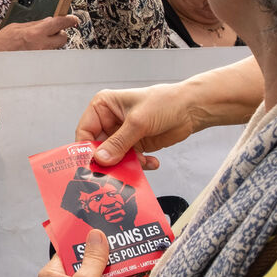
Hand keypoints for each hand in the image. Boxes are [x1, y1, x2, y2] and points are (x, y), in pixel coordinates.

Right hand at [0, 15, 79, 50]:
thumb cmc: (1, 45)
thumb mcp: (16, 27)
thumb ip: (34, 25)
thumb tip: (48, 21)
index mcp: (36, 33)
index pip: (59, 23)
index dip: (69, 20)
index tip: (73, 19)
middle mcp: (41, 47)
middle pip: (63, 38)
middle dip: (59, 33)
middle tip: (50, 31)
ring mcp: (42, 57)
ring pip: (55, 48)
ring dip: (50, 43)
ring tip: (35, 42)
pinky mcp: (40, 65)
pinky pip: (47, 55)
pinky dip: (43, 51)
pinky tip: (32, 50)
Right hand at [75, 84, 198, 170]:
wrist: (190, 109)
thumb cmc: (164, 103)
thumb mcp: (138, 122)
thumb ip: (119, 142)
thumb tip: (100, 159)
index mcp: (103, 107)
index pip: (85, 131)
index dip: (86, 149)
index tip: (92, 166)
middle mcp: (109, 121)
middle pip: (98, 148)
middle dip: (108, 161)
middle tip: (114, 173)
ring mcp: (122, 134)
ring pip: (114, 157)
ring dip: (125, 165)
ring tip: (138, 166)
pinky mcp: (135, 145)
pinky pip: (129, 161)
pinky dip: (138, 165)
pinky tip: (151, 162)